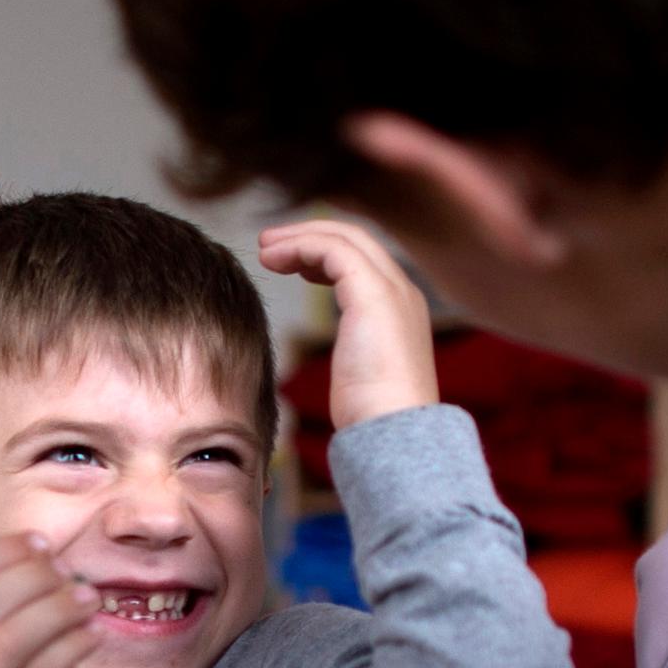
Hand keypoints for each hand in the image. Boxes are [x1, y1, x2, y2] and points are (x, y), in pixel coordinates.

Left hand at [259, 216, 438, 427]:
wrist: (394, 431)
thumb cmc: (372, 419)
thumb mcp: (362, 377)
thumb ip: (356, 356)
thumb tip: (345, 364)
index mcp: (402, 309)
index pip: (365, 260)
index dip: (325, 254)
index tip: (292, 264)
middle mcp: (402, 291)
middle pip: (356, 239)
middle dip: (309, 235)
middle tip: (270, 244)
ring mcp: (392, 289)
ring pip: (343, 237)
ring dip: (299, 237)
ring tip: (265, 249)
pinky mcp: (373, 292)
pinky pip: (332, 250)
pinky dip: (300, 247)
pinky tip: (274, 261)